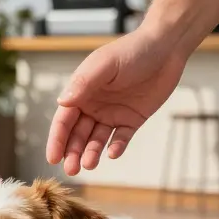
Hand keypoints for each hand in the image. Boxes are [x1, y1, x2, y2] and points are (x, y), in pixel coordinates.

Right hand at [46, 26, 186, 174]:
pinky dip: (116, 147)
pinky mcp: (132, 119)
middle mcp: (93, 105)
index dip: (57, 139)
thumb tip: (61, 102)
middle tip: (71, 169)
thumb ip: (83, 83)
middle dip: (72, 152)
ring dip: (91, 153)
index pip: (64, 120)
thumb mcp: (104, 65)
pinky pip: (121, 138)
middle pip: (78, 134)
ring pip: (97, 139)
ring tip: (89, 164)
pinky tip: (112, 154)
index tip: (53, 158)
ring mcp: (113, 114)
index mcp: (81, 92)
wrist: (166, 48)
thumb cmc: (132, 51)